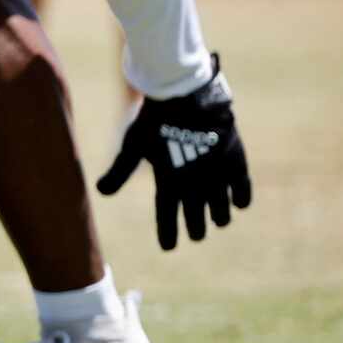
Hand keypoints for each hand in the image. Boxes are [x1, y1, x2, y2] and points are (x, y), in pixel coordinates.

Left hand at [95, 55, 251, 250]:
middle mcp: (193, 183)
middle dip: (195, 228)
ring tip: (218, 220)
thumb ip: (120, 171)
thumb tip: (100, 191)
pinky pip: (241, 187)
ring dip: (218, 216)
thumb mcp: (133, 145)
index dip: (168, 233)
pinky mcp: (234, 160)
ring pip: (220, 207)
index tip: (168, 247)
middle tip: (196, 234)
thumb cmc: (154, 120)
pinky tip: (237, 204)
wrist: (186, 94)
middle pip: (196, 216)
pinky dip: (240, 198)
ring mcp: (216, 173)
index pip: (166, 216)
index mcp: (167, 180)